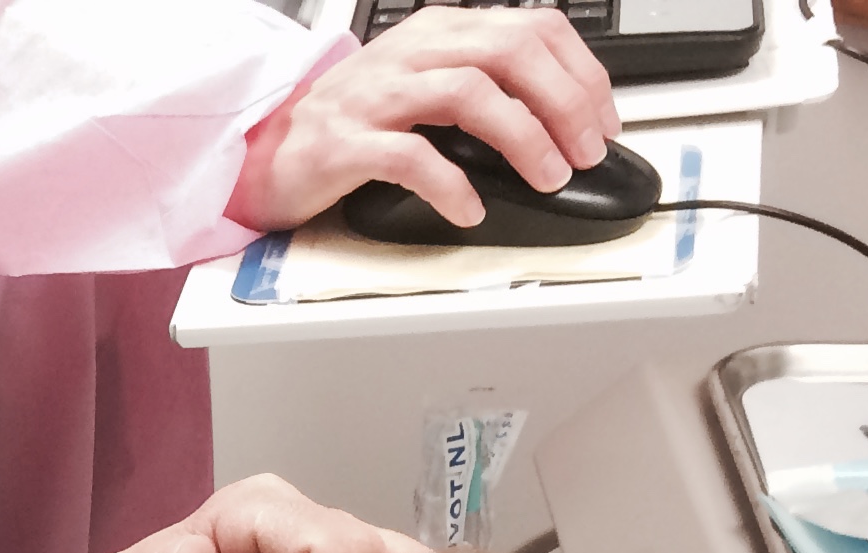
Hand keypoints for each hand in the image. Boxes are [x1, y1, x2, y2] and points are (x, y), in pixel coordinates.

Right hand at [231, 5, 620, 232]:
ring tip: (545, 178)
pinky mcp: (345, 142)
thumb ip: (482, 84)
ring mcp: (377, 95)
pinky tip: (470, 208)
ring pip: (471, 94)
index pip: (532, 28)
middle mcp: (411, 52)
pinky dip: (451, 184)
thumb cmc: (348, 125)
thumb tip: (556, 116)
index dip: (582, 73)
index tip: (603, 121)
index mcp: (438, 31)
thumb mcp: (422, 84)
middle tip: (584, 152)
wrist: (265, 151)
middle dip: (564, 103)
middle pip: (511, 52)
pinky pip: (411, 157)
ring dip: (523, 138)